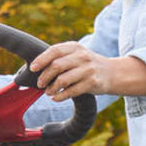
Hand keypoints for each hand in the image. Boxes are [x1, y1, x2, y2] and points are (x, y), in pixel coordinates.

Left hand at [29, 43, 145, 101]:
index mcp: (75, 47)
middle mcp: (82, 56)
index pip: (54, 51)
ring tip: (48, 92)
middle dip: (44, 77)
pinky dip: (60, 96)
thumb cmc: (87, 65)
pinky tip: (56, 98)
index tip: (33, 68)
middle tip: (40, 84)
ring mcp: (88, 70)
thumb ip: (60, 57)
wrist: (113, 73)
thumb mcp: (77, 54)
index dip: (41, 60)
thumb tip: (36, 67)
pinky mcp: (92, 83)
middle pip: (56, 66)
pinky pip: (71, 91)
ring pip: (62, 80)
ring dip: (51, 88)